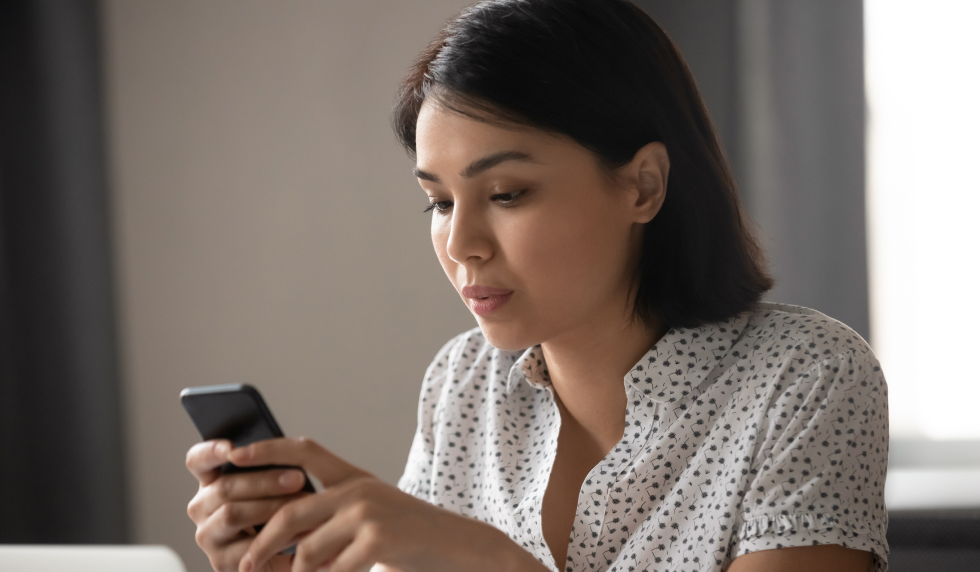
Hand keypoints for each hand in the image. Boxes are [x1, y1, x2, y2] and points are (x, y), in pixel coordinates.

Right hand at [185, 439, 310, 571]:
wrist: (283, 553)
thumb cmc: (277, 511)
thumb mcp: (270, 486)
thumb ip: (268, 468)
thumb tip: (286, 450)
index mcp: (210, 482)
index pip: (198, 461)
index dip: (211, 451)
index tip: (232, 448)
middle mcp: (202, 507)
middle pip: (224, 488)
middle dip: (264, 481)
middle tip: (298, 478)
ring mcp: (207, 535)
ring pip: (232, 514)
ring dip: (270, 506)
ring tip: (303, 503)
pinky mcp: (220, 560)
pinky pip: (246, 545)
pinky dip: (276, 536)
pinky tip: (298, 530)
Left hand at [231, 437, 546, 571]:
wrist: (457, 547)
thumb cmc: (408, 536)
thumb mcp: (370, 512)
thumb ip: (332, 512)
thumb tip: (284, 530)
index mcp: (353, 476)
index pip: (303, 450)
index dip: (267, 448)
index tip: (233, 456)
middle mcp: (357, 488)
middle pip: (291, 510)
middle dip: (263, 541)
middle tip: (243, 565)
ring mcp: (367, 512)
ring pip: (307, 549)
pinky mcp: (378, 539)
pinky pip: (332, 570)